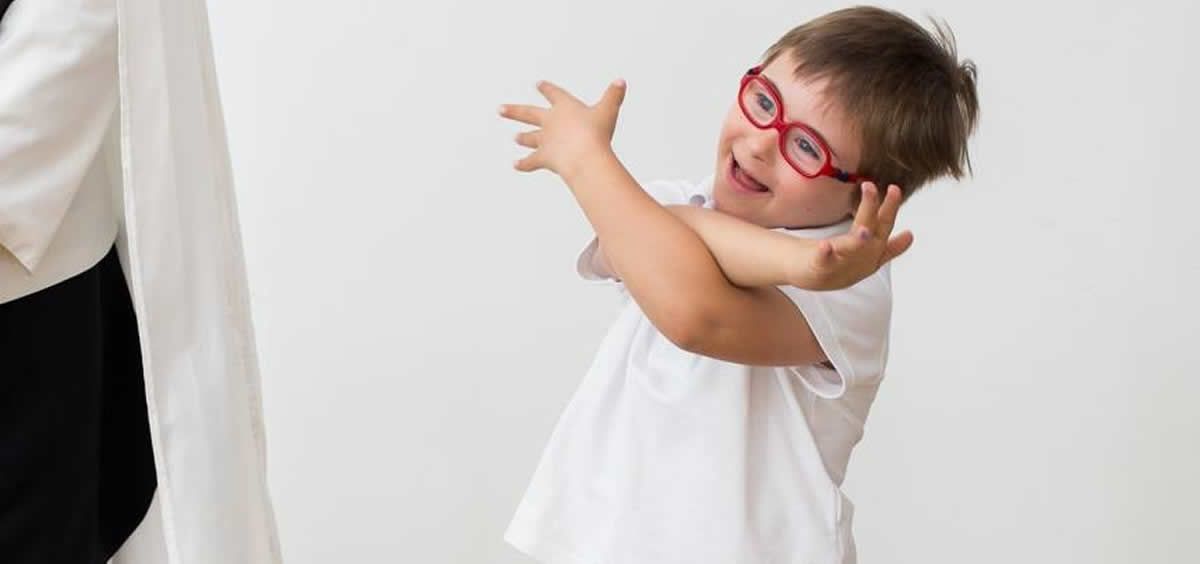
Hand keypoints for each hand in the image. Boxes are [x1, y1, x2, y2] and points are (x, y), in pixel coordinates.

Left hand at [499, 79, 626, 179]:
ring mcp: (545, 140)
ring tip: (515, 137)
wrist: (584, 155)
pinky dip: (524, 164)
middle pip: (529, 113)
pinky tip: (515, 165)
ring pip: (530, 137)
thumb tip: (621, 81)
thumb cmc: (597, 133)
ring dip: (523, 138)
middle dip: (514, 111)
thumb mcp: (608, 111)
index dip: (547, 89)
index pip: (554, 94)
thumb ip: (614, 96)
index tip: (538, 84)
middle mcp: (551, 121)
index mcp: (565, 107)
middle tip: (500, 110)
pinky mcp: (544, 157)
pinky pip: (532, 162)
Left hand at [789, 183, 913, 290]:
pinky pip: (824, 261)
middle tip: (888, 189)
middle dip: (882, 213)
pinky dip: (826, 254)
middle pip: (874, 232)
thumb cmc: (842, 263)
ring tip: (864, 230)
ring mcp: (843, 263)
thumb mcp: (870, 255)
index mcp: (873, 250)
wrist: (814, 278)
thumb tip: (911, 235)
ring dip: (860, 241)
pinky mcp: (822, 268)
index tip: (895, 189)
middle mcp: (862, 257)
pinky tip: (825, 246)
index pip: (884, 226)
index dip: (890, 209)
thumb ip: (891, 246)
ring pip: (853, 250)